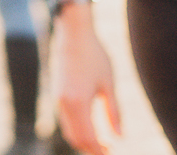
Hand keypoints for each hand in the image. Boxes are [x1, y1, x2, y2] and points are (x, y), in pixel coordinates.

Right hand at [51, 7, 122, 154]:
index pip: (88, 137)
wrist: (74, 33)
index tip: (111, 153)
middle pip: (75, 138)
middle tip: (108, 149)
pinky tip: (93, 123)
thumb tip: (119, 137)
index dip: (99, 150)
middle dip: (90, 147)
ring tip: (103, 139)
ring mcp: (58, 98)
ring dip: (84, 138)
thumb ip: (114, 112)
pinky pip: (66, 119)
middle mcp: (64, 104)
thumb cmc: (95, 55)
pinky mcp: (57, 93)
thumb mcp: (108, 84)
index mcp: (78, 102)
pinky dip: (78, 127)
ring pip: (69, 129)